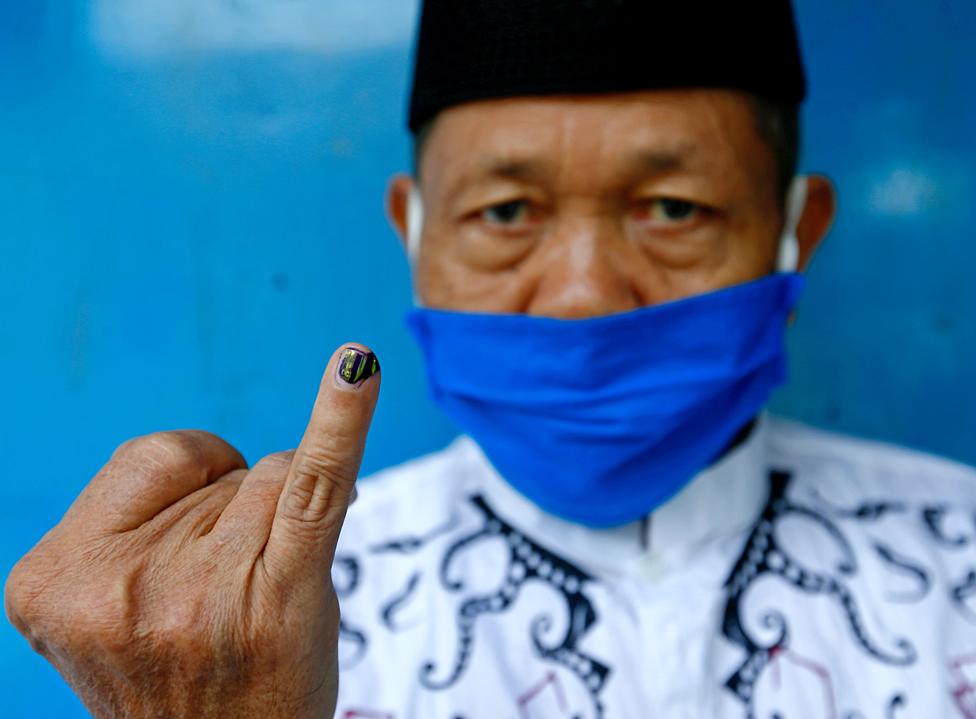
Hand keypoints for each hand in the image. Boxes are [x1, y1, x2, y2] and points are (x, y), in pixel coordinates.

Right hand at [5, 344, 380, 718]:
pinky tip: (356, 369)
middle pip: (220, 469)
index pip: (154, 454)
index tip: (199, 545)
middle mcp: (118, 586)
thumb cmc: (183, 676)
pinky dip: (341, 419)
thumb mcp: (116, 609)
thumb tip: (256, 428)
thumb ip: (149, 518)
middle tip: (224, 603)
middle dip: (237, 517)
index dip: (196, 485)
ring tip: (257, 605)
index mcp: (54, 578)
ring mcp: (200, 591)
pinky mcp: (280, 595)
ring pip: (275, 475)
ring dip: (282, 523)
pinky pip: (314, 483)